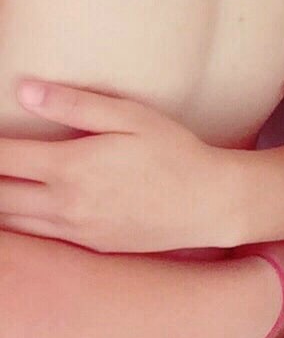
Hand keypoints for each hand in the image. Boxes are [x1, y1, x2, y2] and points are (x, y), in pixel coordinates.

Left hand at [0, 80, 232, 251]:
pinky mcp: (88, 246)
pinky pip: (37, 239)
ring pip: (10, 224)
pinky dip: (16, 226)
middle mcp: (66, 204)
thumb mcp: (131, 116)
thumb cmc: (175, 152)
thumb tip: (24, 91)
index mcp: (71, 166)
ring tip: (2, 185)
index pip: (4, 157)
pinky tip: (16, 211)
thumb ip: (75, 105)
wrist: (210, 204)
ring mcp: (75, 230)